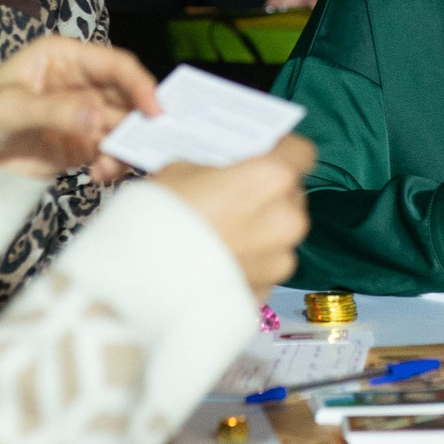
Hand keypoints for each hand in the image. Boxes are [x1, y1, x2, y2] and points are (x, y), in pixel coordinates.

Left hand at [0, 36, 160, 179]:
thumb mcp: (7, 108)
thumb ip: (53, 110)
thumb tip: (97, 118)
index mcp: (65, 57)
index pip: (114, 65)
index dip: (140, 85)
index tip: (156, 111)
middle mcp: (80, 83)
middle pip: (127, 98)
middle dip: (137, 123)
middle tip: (142, 147)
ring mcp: (82, 116)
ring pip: (123, 128)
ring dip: (125, 148)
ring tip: (108, 169)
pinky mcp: (80, 145)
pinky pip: (110, 152)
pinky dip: (112, 165)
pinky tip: (98, 176)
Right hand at [153, 135, 315, 297]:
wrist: (141, 283)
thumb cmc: (159, 217)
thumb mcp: (180, 171)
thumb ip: (215, 171)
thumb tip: (221, 177)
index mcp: (272, 179)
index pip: (302, 153)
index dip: (284, 151)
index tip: (267, 153)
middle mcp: (288, 219)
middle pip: (291, 197)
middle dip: (268, 195)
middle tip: (234, 198)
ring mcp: (281, 261)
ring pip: (280, 236)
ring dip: (261, 233)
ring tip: (223, 236)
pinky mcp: (267, 292)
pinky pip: (264, 269)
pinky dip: (248, 264)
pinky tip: (218, 264)